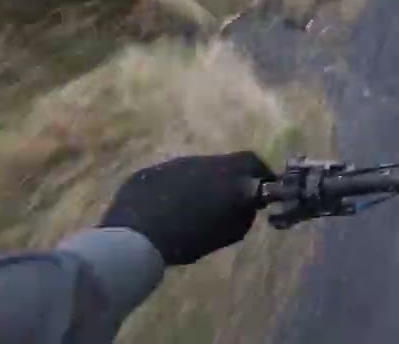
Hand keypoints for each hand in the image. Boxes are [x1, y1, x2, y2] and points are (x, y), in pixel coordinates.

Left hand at [99, 151, 273, 264]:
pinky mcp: (150, 170)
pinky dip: (178, 187)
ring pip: (198, 167)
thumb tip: (249, 203)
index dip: (262, 175)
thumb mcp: (228, 232)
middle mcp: (203, 161)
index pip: (254, 164)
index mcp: (226, 174)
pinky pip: (172, 176)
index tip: (262, 190)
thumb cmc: (188, 238)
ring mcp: (174, 163)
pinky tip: (170, 207)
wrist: (136, 236)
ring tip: (198, 205)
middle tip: (233, 198)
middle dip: (234, 177)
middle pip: (226, 162)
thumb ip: (244, 214)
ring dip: (205, 181)